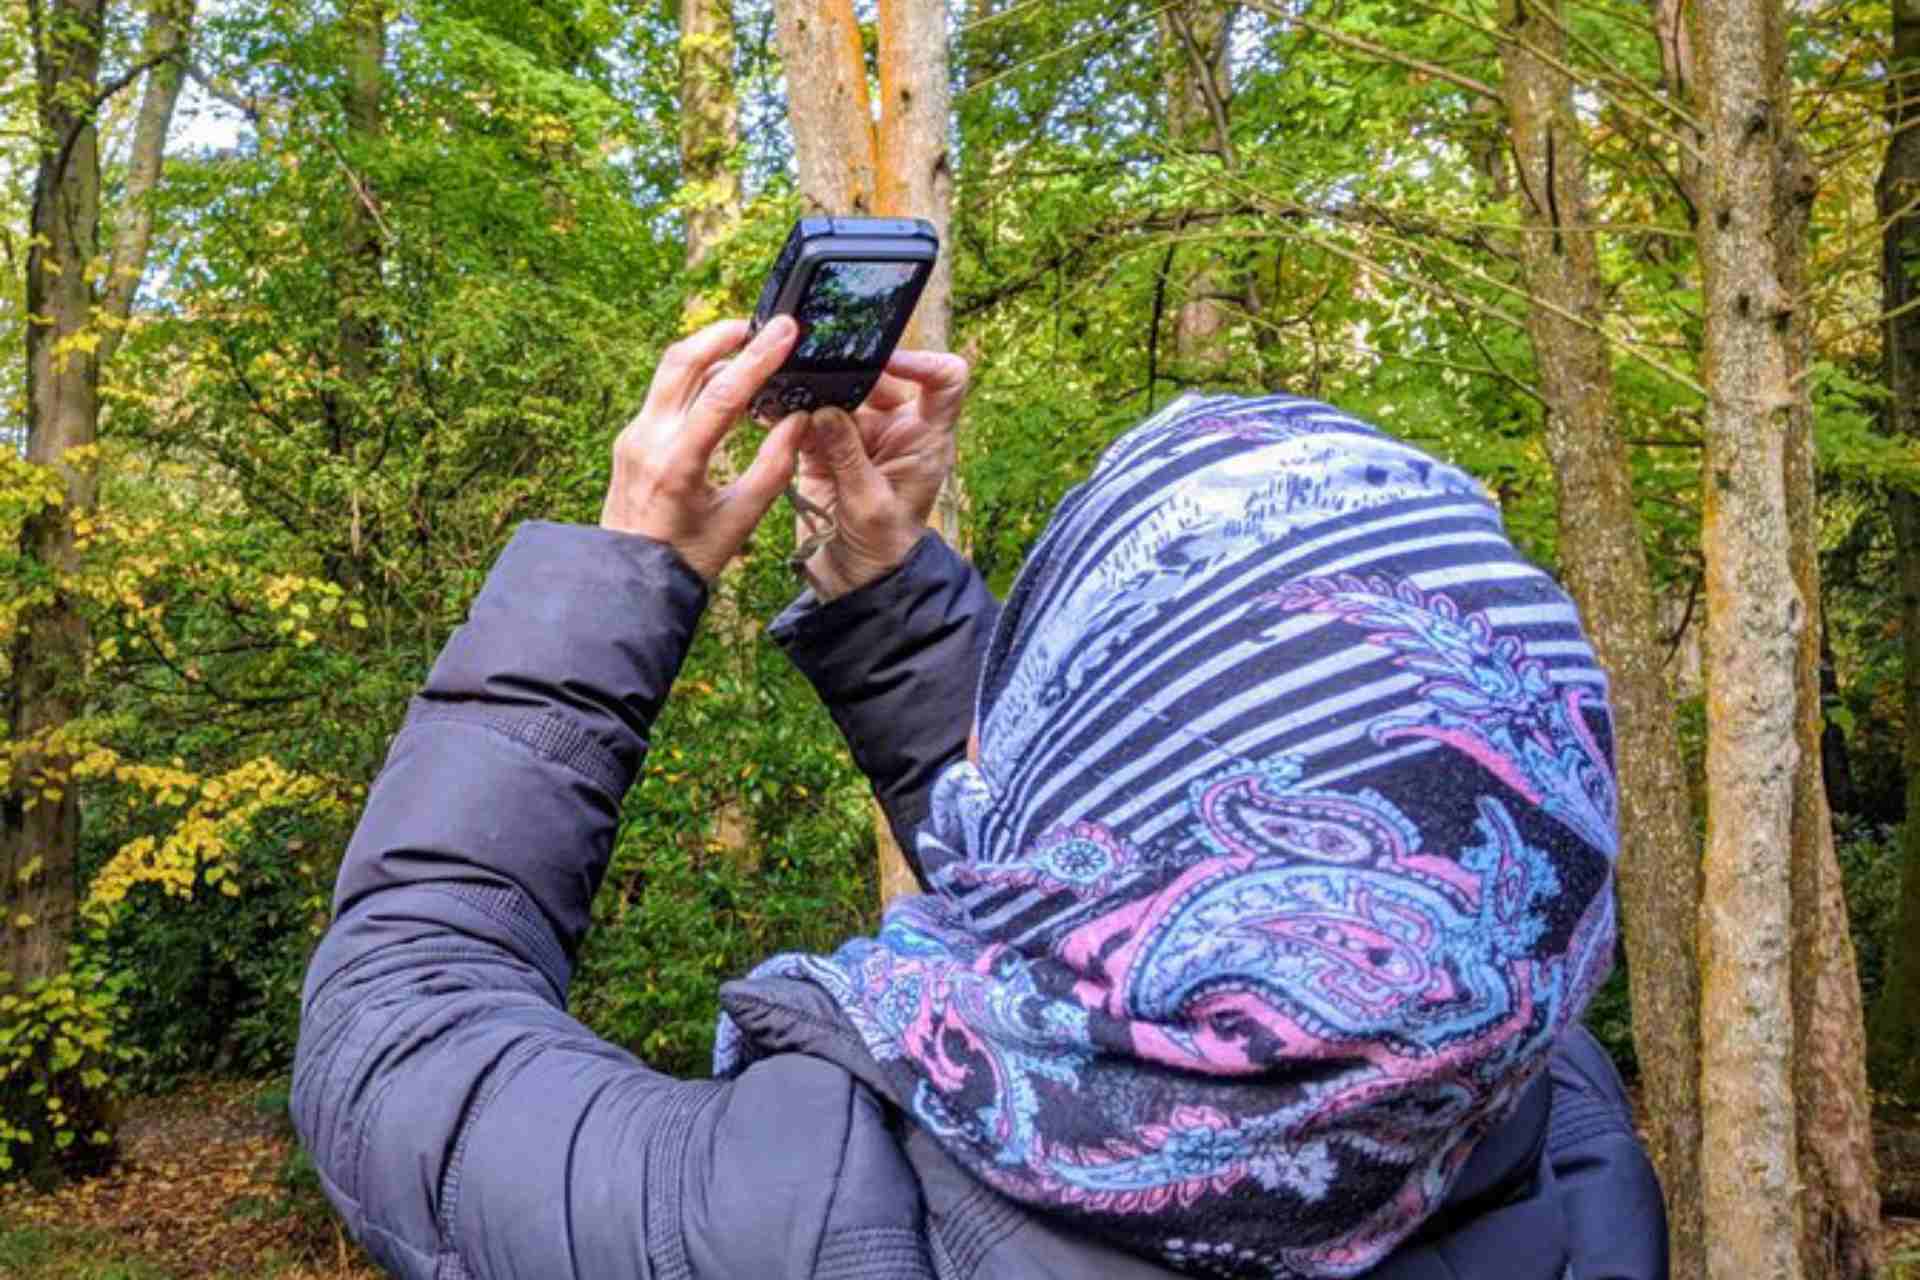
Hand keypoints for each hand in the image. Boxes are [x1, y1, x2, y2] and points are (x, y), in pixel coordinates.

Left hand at [601, 316, 808, 581]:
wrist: (629, 578)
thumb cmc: (689, 557)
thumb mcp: (741, 519)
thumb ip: (774, 466)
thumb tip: (799, 420)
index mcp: (677, 463)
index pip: (722, 393)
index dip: (759, 357)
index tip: (785, 330)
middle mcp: (648, 440)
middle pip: (683, 361)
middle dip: (723, 334)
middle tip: (761, 325)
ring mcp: (633, 436)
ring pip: (669, 372)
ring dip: (708, 352)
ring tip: (747, 348)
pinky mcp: (631, 438)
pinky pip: (664, 393)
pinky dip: (696, 379)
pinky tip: (723, 385)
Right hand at [794, 350, 969, 599]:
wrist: (855, 577)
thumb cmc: (881, 546)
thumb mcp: (869, 504)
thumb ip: (849, 455)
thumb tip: (824, 410)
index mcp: (925, 437)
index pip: (945, 381)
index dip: (924, 362)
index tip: (888, 363)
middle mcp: (896, 427)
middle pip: (879, 378)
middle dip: (848, 375)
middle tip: (815, 374)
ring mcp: (860, 433)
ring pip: (838, 392)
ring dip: (813, 391)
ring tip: (787, 388)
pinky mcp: (826, 444)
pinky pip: (808, 417)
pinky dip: (790, 413)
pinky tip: (769, 409)